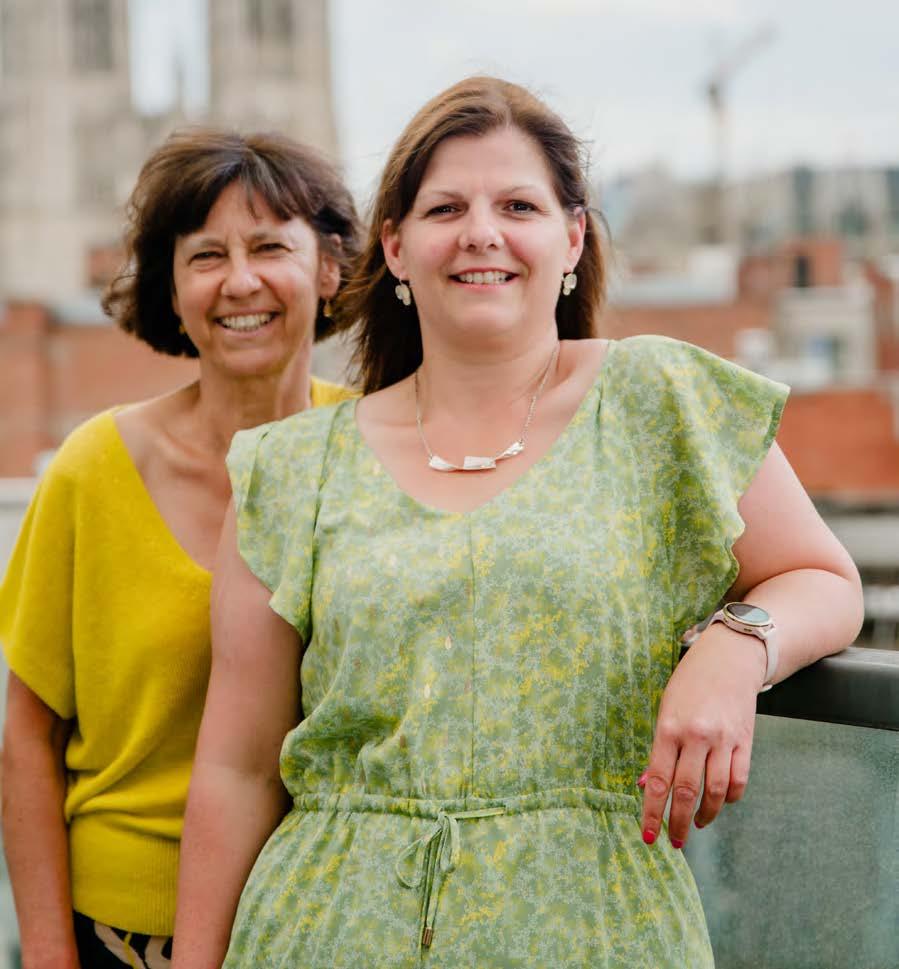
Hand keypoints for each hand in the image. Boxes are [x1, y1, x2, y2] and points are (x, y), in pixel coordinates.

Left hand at [638, 625, 765, 847]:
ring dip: (705, 815)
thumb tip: (648, 785)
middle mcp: (696, 735)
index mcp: (669, 727)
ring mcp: (723, 739)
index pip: (658, 780)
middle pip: (686, 791)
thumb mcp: (665, 709)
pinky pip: (739, 780)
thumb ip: (659, 749)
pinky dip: (730, 798)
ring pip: (716, 791)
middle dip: (678, 822)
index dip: (652, 812)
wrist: (729, 659)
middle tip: (674, 841)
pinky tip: (720, 803)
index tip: (649, 835)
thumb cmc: (689, 684)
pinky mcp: (745, 741)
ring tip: (696, 825)